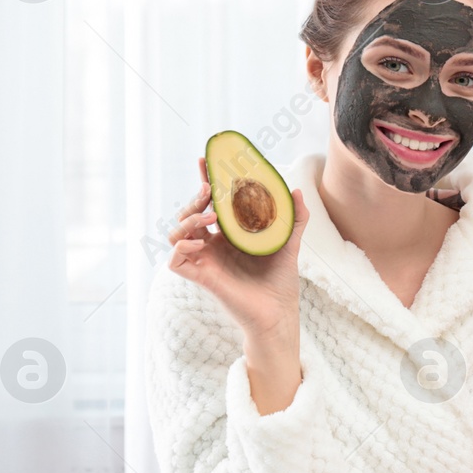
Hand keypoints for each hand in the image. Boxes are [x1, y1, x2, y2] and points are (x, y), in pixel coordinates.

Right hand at [165, 156, 310, 346]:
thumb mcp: (290, 242)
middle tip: (209, 190)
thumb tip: (297, 190)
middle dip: (195, 198)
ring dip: (189, 219)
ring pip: (177, 232)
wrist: (278, 312)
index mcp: (230, 233)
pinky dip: (181, 247)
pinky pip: (175, 259)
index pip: (210, 202)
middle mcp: (214, 244)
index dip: (204, 180)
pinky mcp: (201, 277)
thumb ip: (295, 217)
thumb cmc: (281, 280)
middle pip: (189, 213)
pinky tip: (200, 243)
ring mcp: (205, 260)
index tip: (204, 160)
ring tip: (212, 216)